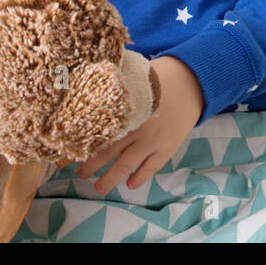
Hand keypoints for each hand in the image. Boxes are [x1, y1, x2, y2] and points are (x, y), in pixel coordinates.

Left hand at [76, 55, 203, 193]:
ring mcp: (154, 140)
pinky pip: (152, 166)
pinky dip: (141, 176)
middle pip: (110, 151)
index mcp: (127, 111)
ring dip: (112, 177)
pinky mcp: (168, 146)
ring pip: (128, 164)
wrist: (193, 83)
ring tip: (99, 187)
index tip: (72, 150)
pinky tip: (130, 184)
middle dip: (93, 164)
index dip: (86, 142)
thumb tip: (91, 88)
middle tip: (81, 174)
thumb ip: (118, 91)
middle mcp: (138, 128)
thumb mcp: (136, 79)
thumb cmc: (161, 77)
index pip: (100, 131)